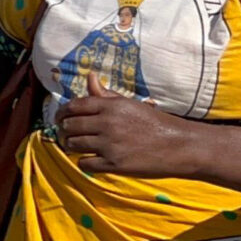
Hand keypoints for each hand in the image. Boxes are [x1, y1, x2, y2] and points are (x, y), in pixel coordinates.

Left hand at [55, 72, 188, 175]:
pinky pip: (85, 163)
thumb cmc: (155, 123)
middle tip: (67, 134)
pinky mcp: (114, 164)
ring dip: (72, 146)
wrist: (179, 146)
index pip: (74, 105)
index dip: (62, 112)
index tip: (60, 118)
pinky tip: (92, 160)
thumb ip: (106, 94)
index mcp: (111, 106)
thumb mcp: (131, 104)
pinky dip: (85, 162)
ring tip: (78, 146)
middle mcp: (107, 123)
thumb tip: (90, 76)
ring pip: (73, 145)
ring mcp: (109, 144)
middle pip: (69, 126)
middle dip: (65, 130)